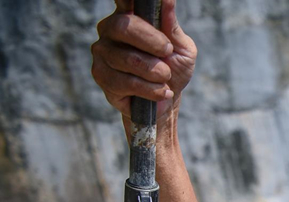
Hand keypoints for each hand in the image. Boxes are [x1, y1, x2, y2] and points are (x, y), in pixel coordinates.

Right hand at [91, 0, 196, 121]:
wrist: (167, 99)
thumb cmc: (174, 69)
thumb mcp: (181, 48)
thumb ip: (172, 26)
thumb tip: (167, 0)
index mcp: (130, 16)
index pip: (124, 0)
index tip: (132, 0)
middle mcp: (110, 30)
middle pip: (123, 27)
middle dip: (151, 42)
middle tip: (167, 51)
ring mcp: (103, 52)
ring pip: (127, 59)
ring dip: (155, 71)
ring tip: (165, 77)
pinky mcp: (101, 75)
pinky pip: (125, 82)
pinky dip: (149, 89)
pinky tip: (160, 91)